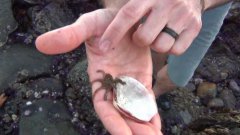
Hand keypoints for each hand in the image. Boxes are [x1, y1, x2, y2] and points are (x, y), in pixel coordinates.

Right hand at [36, 9, 161, 134]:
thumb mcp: (87, 25)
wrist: (125, 16)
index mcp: (98, 76)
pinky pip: (146, 97)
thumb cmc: (104, 21)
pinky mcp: (142, 77)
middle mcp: (112, 84)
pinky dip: (150, 111)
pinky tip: (156, 125)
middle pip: (120, 112)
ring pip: (134, 108)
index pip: (102, 104)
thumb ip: (69, 35)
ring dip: (143, 125)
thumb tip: (42, 43)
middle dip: (131, 129)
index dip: (112, 121)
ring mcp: (128, 82)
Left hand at [100, 0, 202, 54]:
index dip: (114, 32)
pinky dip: (170, 48)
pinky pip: (176, 50)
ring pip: (161, 46)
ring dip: (155, 44)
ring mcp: (183, 16)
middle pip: (144, 38)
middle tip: (142, 33)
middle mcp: (167, 4)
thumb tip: (102, 20)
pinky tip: (169, 37)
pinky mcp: (195, 28)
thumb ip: (128, 7)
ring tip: (158, 33)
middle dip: (139, 41)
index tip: (103, 47)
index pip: (128, 15)